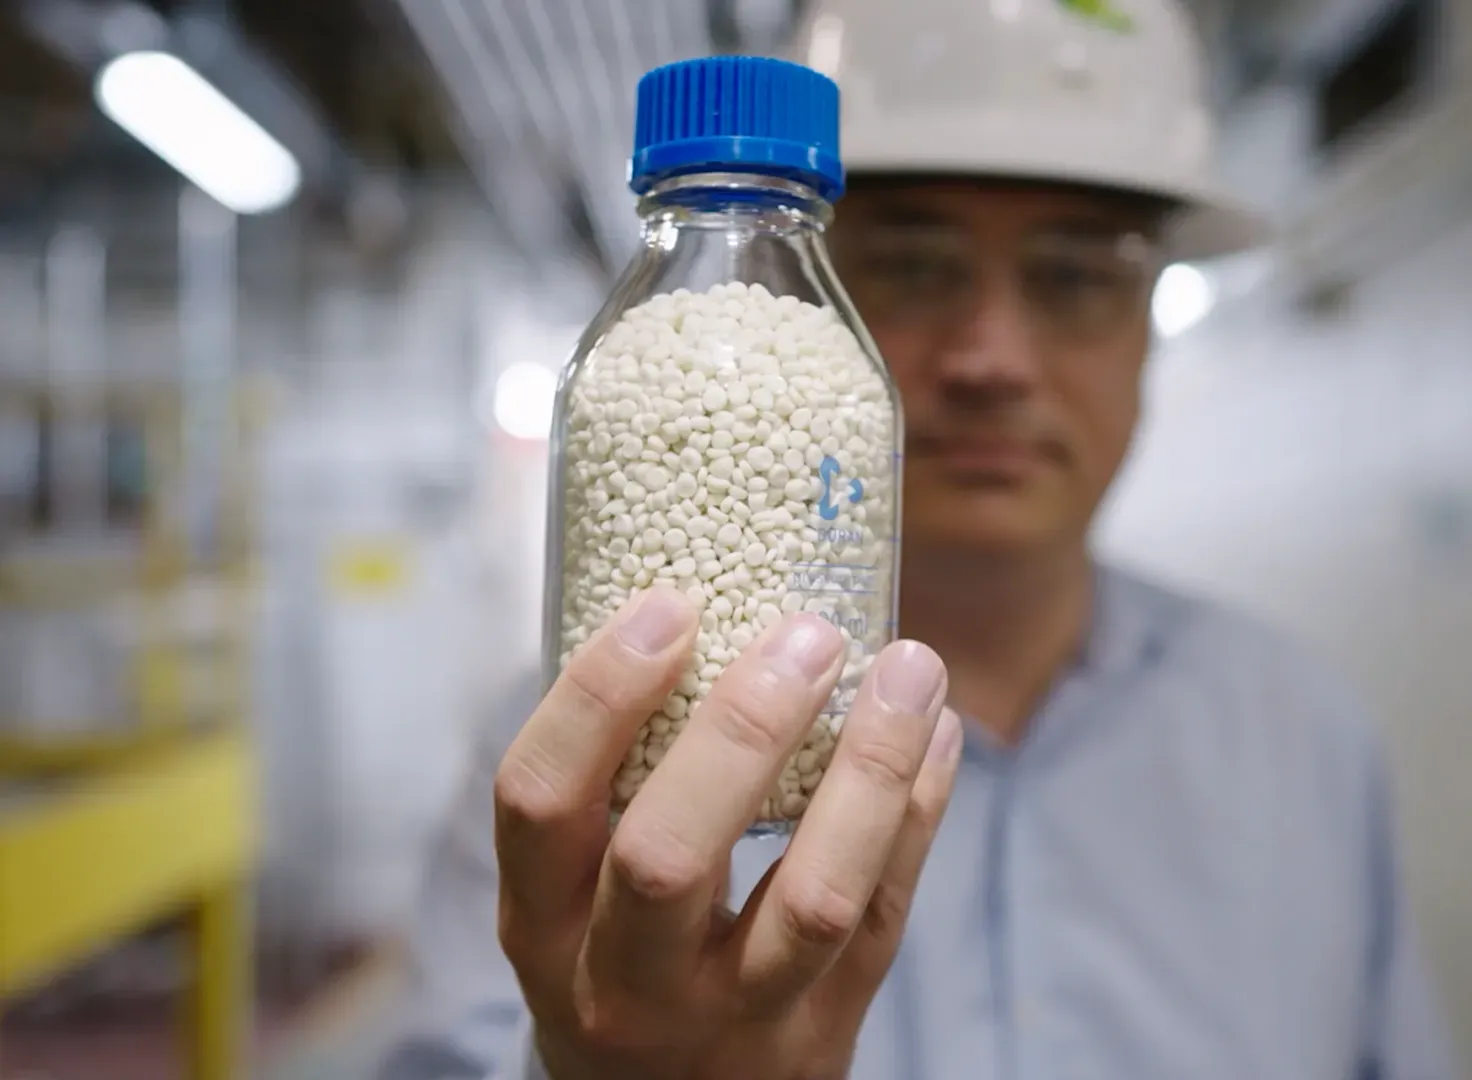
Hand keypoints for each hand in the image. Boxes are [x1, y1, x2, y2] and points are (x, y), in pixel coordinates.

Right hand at [494, 586, 962, 1079]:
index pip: (540, 800)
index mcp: (542, 922)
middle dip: (742, 728)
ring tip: (910, 667)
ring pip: (813, 898)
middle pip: (668, 854)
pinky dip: (917, 814)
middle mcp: (623, 983)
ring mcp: (733, 1019)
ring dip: (871, 768)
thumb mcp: (569, 891)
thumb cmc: (612, 959)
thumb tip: (704, 612)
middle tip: (806, 634)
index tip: (667, 607)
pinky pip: (884, 917)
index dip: (599, 696)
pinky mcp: (823, 1033)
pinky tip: (935, 735)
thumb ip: (615, 781)